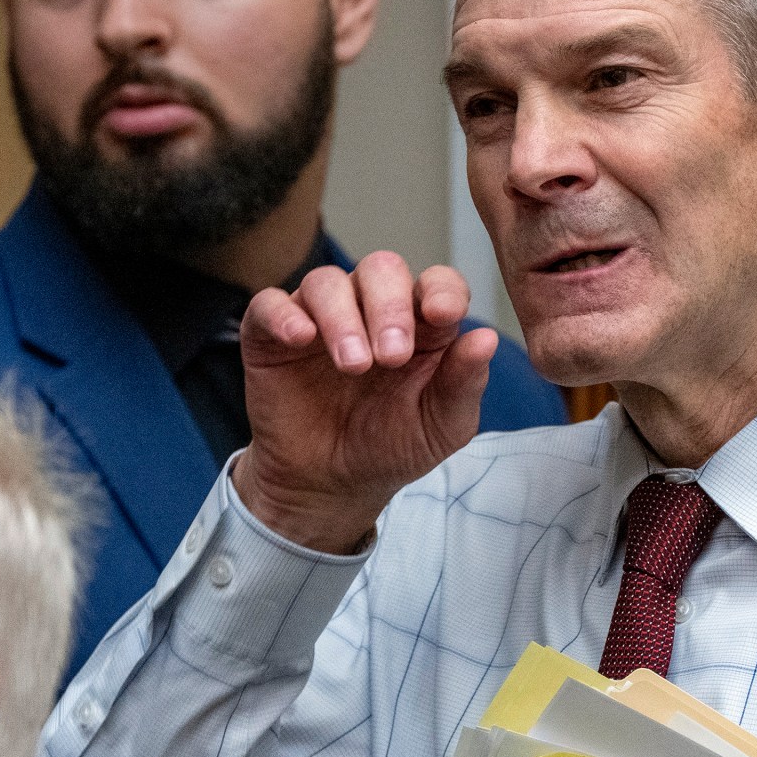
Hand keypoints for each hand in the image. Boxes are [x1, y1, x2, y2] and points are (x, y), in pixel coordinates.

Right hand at [234, 252, 495, 552]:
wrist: (332, 487)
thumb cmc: (392, 446)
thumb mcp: (441, 426)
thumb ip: (464, 383)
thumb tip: (486, 338)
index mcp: (421, 323)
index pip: (436, 283)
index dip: (442, 290)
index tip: (444, 315)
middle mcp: (370, 309)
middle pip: (381, 269)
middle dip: (390, 305)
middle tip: (393, 356)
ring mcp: (320, 317)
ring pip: (326, 282)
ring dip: (343, 317)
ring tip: (354, 366)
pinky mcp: (272, 335)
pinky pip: (270, 304)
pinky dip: (284, 314)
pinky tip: (301, 339)